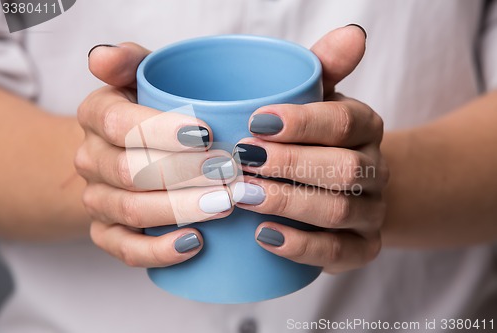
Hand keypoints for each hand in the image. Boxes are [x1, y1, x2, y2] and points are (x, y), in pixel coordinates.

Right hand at [76, 43, 234, 266]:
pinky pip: (126, 249)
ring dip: (181, 210)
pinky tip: (196, 243)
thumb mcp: (140, 76)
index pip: (120, 124)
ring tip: (225, 203)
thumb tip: (105, 57)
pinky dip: (160, 250)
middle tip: (230, 172)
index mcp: (95, 115)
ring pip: (132, 210)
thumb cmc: (148, 109)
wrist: (127, 150)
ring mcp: (97, 199)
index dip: (163, 131)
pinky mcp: (107, 232)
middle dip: (184, 173)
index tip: (208, 134)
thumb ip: (128, 60)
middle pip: (130, 171)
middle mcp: (89, 159)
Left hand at [233, 25, 388, 273]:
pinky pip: (337, 253)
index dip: (301, 123)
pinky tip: (263, 235)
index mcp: (365, 127)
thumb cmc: (314, 137)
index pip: (343, 123)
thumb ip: (325, 66)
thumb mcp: (316, 98)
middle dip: (290, 165)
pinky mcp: (361, 247)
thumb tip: (353, 33)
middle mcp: (375, 170)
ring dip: (288, 203)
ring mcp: (372, 212)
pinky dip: (299, 245)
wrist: (339, 186)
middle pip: (344, 170)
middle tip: (242, 161)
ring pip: (339, 212)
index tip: (255, 122)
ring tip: (243, 196)